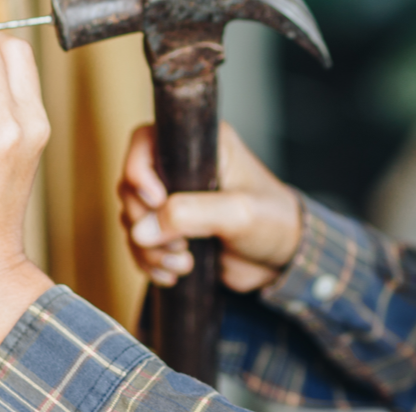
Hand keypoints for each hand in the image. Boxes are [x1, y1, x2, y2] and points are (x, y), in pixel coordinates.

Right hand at [119, 123, 302, 291]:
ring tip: (183, 263)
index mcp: (200, 145)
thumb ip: (192, 214)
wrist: (284, 260)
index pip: (146, 142)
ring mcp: (173, 200)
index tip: (156, 201)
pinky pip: (139, 244)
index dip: (139, 171)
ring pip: (132, 219)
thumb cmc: (275, 222)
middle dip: (146, 222)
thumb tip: (142, 230)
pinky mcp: (171, 230)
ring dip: (150, 249)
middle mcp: (181, 167)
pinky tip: (174, 274)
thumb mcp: (240, 213)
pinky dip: (150, 262)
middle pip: (130, 186)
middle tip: (179, 244)